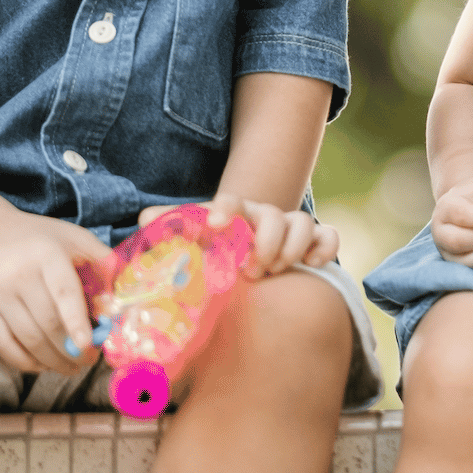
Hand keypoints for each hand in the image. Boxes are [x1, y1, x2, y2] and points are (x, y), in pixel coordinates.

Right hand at [0, 211, 111, 373]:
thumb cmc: (43, 239)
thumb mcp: (76, 238)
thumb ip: (101, 262)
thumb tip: (120, 299)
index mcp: (47, 255)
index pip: (63, 292)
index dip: (76, 321)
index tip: (88, 345)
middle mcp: (19, 275)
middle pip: (47, 322)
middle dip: (71, 349)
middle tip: (89, 361)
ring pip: (27, 339)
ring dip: (53, 361)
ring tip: (72, 367)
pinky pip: (5, 346)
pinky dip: (26, 362)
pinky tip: (44, 364)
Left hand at [139, 194, 338, 277]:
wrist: (251, 249)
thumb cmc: (218, 248)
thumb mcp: (195, 238)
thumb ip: (172, 228)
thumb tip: (143, 219)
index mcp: (234, 213)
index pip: (231, 201)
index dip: (225, 209)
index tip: (216, 224)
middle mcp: (264, 216)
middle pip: (273, 215)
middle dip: (265, 242)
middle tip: (252, 269)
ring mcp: (291, 228)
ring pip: (303, 222)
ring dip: (291, 248)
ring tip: (274, 271)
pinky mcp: (314, 243)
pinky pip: (329, 236)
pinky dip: (324, 248)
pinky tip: (310, 265)